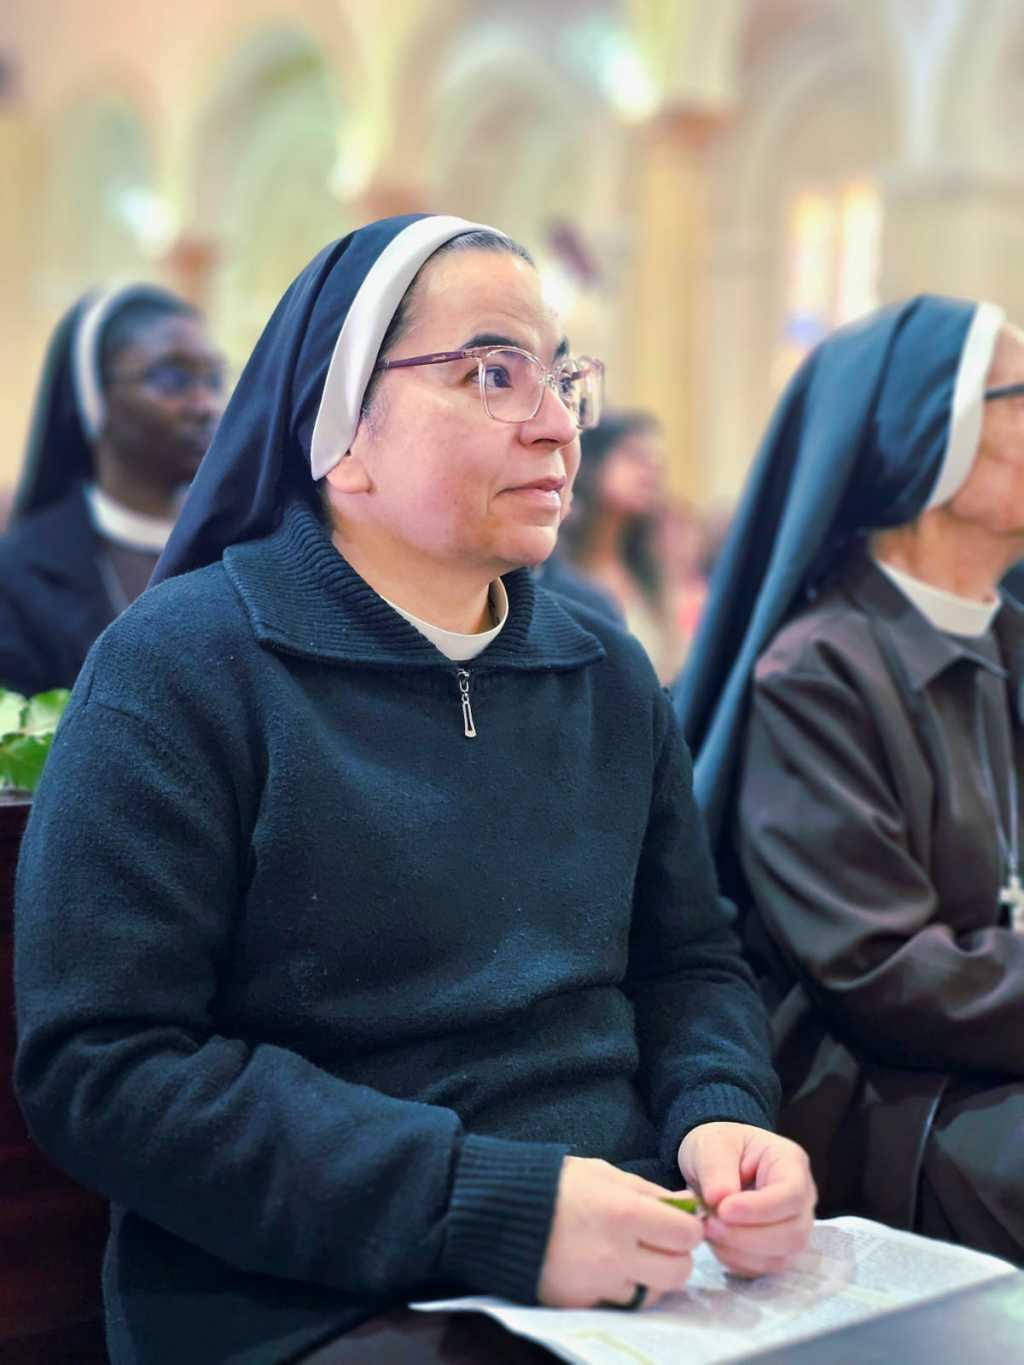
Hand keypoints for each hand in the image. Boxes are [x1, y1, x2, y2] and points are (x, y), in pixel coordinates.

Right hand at [538, 1156, 704, 1308]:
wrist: (501, 1212)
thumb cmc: (557, 1184)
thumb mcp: (604, 1173)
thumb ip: (648, 1191)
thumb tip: (687, 1204)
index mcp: (625, 1212)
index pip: (686, 1234)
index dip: (687, 1227)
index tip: (676, 1222)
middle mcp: (616, 1253)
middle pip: (678, 1272)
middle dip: (676, 1257)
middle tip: (659, 1244)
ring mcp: (599, 1283)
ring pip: (652, 1295)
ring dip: (650, 1278)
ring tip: (630, 1257)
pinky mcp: (582, 1303)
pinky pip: (620, 1303)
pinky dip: (621, 1289)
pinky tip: (607, 1269)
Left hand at [677, 1122, 815, 1277]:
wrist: (712, 1163)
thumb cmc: (718, 1146)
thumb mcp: (711, 1144)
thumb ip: (715, 1169)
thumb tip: (719, 1201)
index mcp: (791, 1163)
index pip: (791, 1195)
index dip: (760, 1209)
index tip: (724, 1209)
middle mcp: (801, 1200)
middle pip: (793, 1234)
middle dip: (747, 1236)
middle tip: (709, 1224)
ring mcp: (792, 1228)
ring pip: (779, 1257)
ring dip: (739, 1251)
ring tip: (708, 1229)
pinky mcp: (776, 1250)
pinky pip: (762, 1268)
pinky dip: (735, 1261)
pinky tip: (716, 1241)